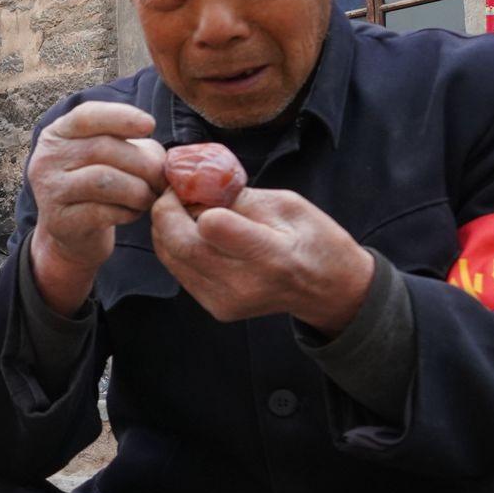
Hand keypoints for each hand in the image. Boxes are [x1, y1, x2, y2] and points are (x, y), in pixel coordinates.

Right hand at [25, 101, 166, 310]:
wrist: (73, 234)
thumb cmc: (98, 188)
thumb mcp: (110, 158)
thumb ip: (132, 146)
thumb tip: (165, 159)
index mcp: (58, 134)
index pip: (87, 115)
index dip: (121, 117)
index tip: (150, 125)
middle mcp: (47, 158)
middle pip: (102, 148)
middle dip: (142, 163)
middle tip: (162, 179)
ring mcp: (49, 190)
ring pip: (103, 180)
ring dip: (138, 189)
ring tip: (150, 197)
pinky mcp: (59, 220)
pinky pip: (102, 211)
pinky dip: (127, 212)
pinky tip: (134, 213)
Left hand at [149, 186, 374, 332]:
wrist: (328, 290)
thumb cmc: (314, 240)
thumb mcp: (288, 204)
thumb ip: (238, 198)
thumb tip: (194, 186)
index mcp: (270, 255)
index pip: (210, 226)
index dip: (190, 200)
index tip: (191, 184)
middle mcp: (243, 284)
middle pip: (178, 244)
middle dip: (165, 210)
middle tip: (174, 193)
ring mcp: (226, 300)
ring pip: (170, 258)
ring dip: (165, 228)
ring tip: (183, 210)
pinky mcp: (216, 308)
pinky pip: (179, 271)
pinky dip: (176, 247)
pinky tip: (191, 233)